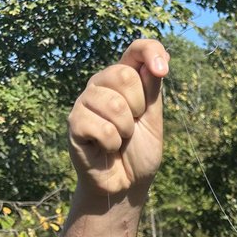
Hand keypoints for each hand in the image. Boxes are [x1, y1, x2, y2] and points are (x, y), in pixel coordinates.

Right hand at [68, 38, 168, 196]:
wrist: (125, 185)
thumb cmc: (139, 152)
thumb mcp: (153, 119)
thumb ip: (152, 89)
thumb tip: (159, 60)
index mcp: (123, 80)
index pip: (135, 50)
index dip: (150, 52)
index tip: (163, 70)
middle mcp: (101, 85)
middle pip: (124, 75)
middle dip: (138, 107)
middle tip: (133, 126)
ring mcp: (85, 102)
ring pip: (114, 104)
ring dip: (125, 130)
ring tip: (120, 140)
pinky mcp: (74, 123)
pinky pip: (102, 127)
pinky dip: (112, 144)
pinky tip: (106, 149)